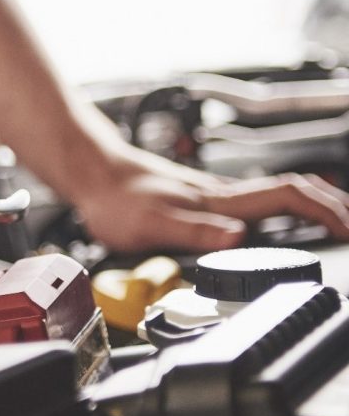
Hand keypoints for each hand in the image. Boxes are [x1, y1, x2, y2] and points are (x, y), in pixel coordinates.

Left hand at [75, 146, 348, 252]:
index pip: (288, 197)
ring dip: (313, 206)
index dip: (325, 211)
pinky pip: (257, 202)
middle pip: (293, 193)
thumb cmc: (115, 199)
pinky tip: (280, 225)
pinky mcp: (202, 201)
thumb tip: (237, 240)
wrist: (91, 175)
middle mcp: (222, 195)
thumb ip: (195, 232)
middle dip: (332, 207)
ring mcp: (214, 196)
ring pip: (277, 195)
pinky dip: (285, 210)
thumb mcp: (152, 225)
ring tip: (338, 226)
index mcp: (219, 201)